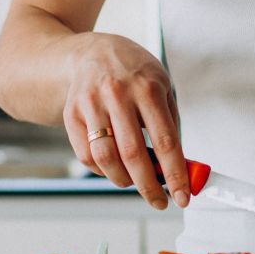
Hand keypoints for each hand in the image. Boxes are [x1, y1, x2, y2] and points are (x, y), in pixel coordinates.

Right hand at [61, 33, 189, 209]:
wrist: (93, 52)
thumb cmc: (133, 73)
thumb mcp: (162, 86)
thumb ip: (170, 124)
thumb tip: (180, 166)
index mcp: (147, 87)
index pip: (165, 140)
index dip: (175, 173)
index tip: (182, 196)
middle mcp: (117, 94)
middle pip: (133, 154)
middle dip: (149, 186)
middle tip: (159, 201)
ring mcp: (91, 103)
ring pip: (105, 158)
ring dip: (123, 180)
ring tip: (134, 182)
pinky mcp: (72, 113)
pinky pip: (86, 155)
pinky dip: (101, 170)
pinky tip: (113, 166)